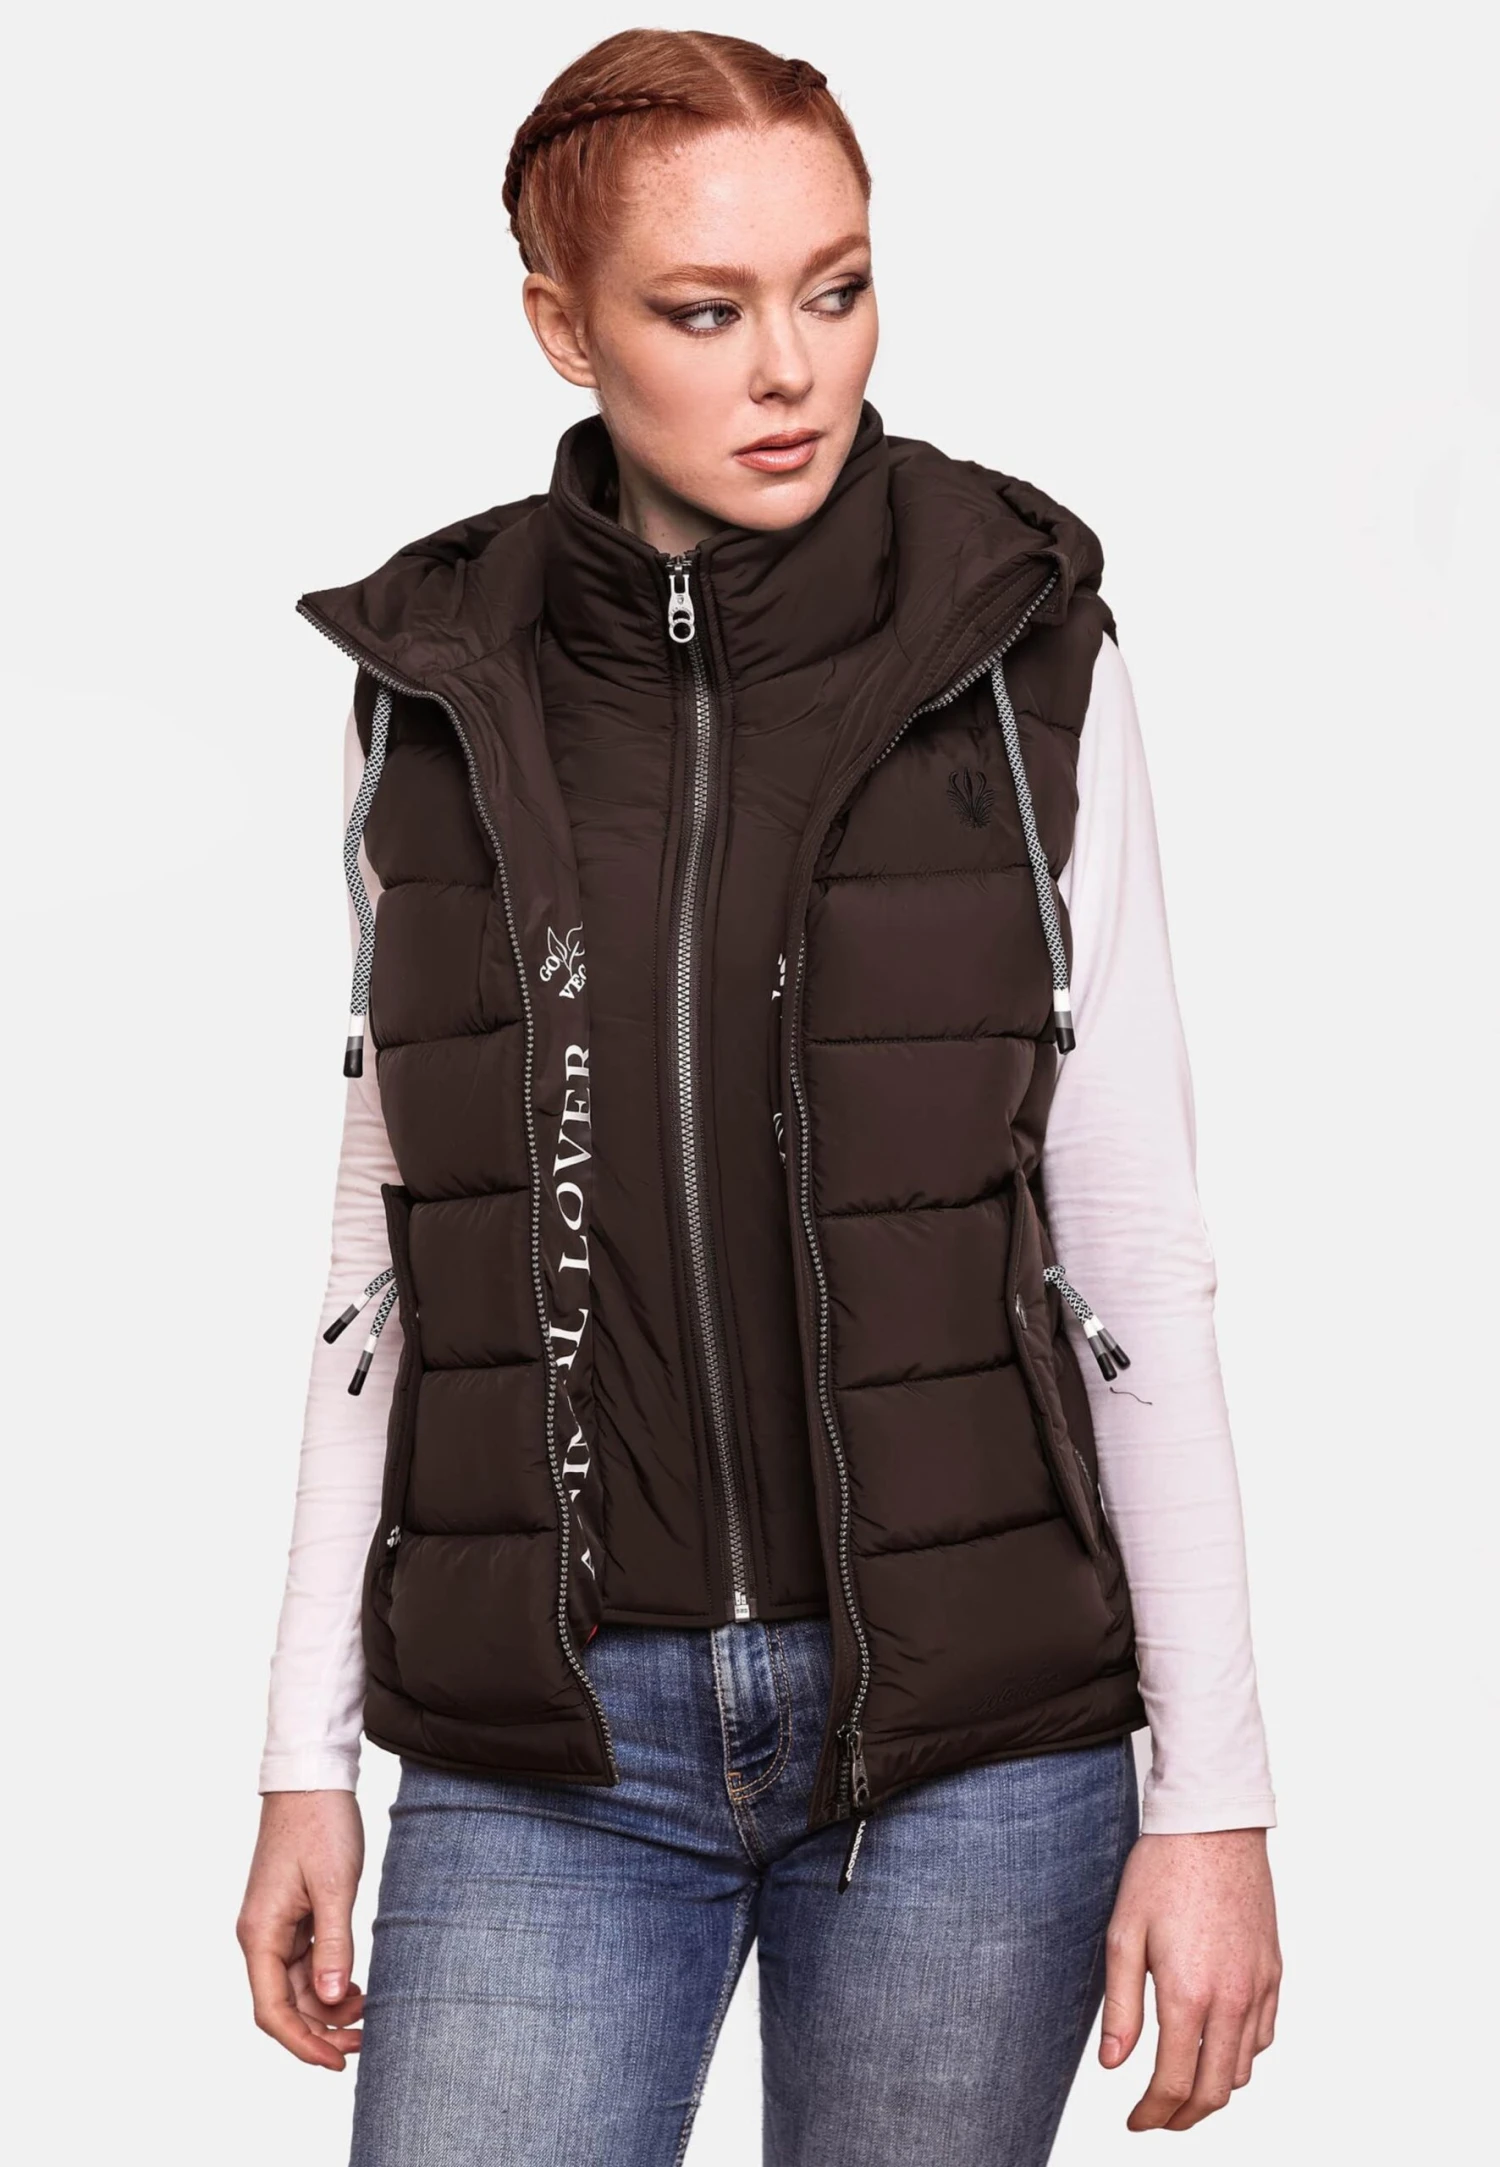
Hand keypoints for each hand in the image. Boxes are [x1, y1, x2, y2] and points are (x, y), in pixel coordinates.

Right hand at [237, 1790, 366, 2068]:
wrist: (312, 1778)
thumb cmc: (319, 1824)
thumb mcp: (333, 1887)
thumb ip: (333, 1946)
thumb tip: (330, 2002)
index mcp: (261, 1934)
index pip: (272, 2010)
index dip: (302, 2043)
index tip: (337, 2062)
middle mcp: (261, 1936)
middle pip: (284, 2005)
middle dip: (320, 2030)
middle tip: (363, 2041)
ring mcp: (275, 1926)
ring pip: (297, 1987)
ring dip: (327, 2007)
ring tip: (367, 2011)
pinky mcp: (292, 1915)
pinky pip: (306, 1963)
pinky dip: (328, 1980)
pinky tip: (354, 1985)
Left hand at [1100, 1828, 1280, 2130]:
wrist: (1212, 1825)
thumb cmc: (1162, 1871)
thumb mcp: (1123, 1935)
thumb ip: (1120, 2007)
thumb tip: (1114, 2064)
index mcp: (1189, 1994)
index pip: (1174, 2083)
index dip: (1152, 2114)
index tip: (1135, 2121)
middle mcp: (1231, 1998)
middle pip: (1214, 2091)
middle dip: (1183, 2116)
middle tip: (1156, 2117)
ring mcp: (1258, 1986)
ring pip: (1243, 2068)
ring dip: (1212, 2088)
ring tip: (1182, 2083)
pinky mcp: (1273, 1970)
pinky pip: (1263, 2035)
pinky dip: (1240, 2055)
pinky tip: (1216, 2043)